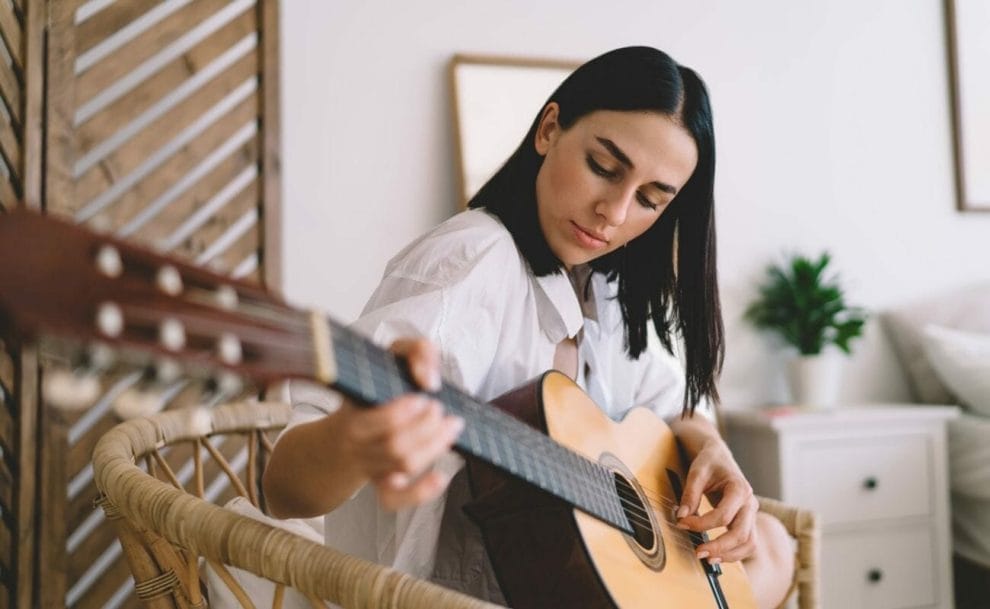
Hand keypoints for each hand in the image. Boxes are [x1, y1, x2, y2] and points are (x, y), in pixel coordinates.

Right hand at [335, 338, 463, 509]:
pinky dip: (420, 492)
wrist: (338, 438)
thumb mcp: (388, 359)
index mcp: (353, 409)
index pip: (374, 419)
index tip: (425, 394)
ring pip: (402, 465)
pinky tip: (441, 477)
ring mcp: (369, 465)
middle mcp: (357, 441)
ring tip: (451, 426)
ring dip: (434, 446)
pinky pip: (395, 500)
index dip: (401, 412)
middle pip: (394, 445)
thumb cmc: (373, 390)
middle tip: (438, 408)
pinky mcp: (381, 484)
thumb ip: (415, 351)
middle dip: (426, 428)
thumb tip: (429, 378)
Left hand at [674, 438, 757, 563]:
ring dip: (730, 555)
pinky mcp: (746, 521)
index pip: (724, 515)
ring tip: (708, 559)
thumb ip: (690, 493)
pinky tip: (716, 556)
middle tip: (698, 552)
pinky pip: (747, 543)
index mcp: (740, 489)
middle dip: (719, 546)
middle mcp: (750, 503)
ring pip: (749, 543)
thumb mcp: (697, 472)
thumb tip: (681, 516)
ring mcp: (751, 514)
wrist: (720, 457)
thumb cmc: (709, 462)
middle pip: (742, 534)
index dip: (702, 524)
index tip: (681, 523)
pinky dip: (734, 553)